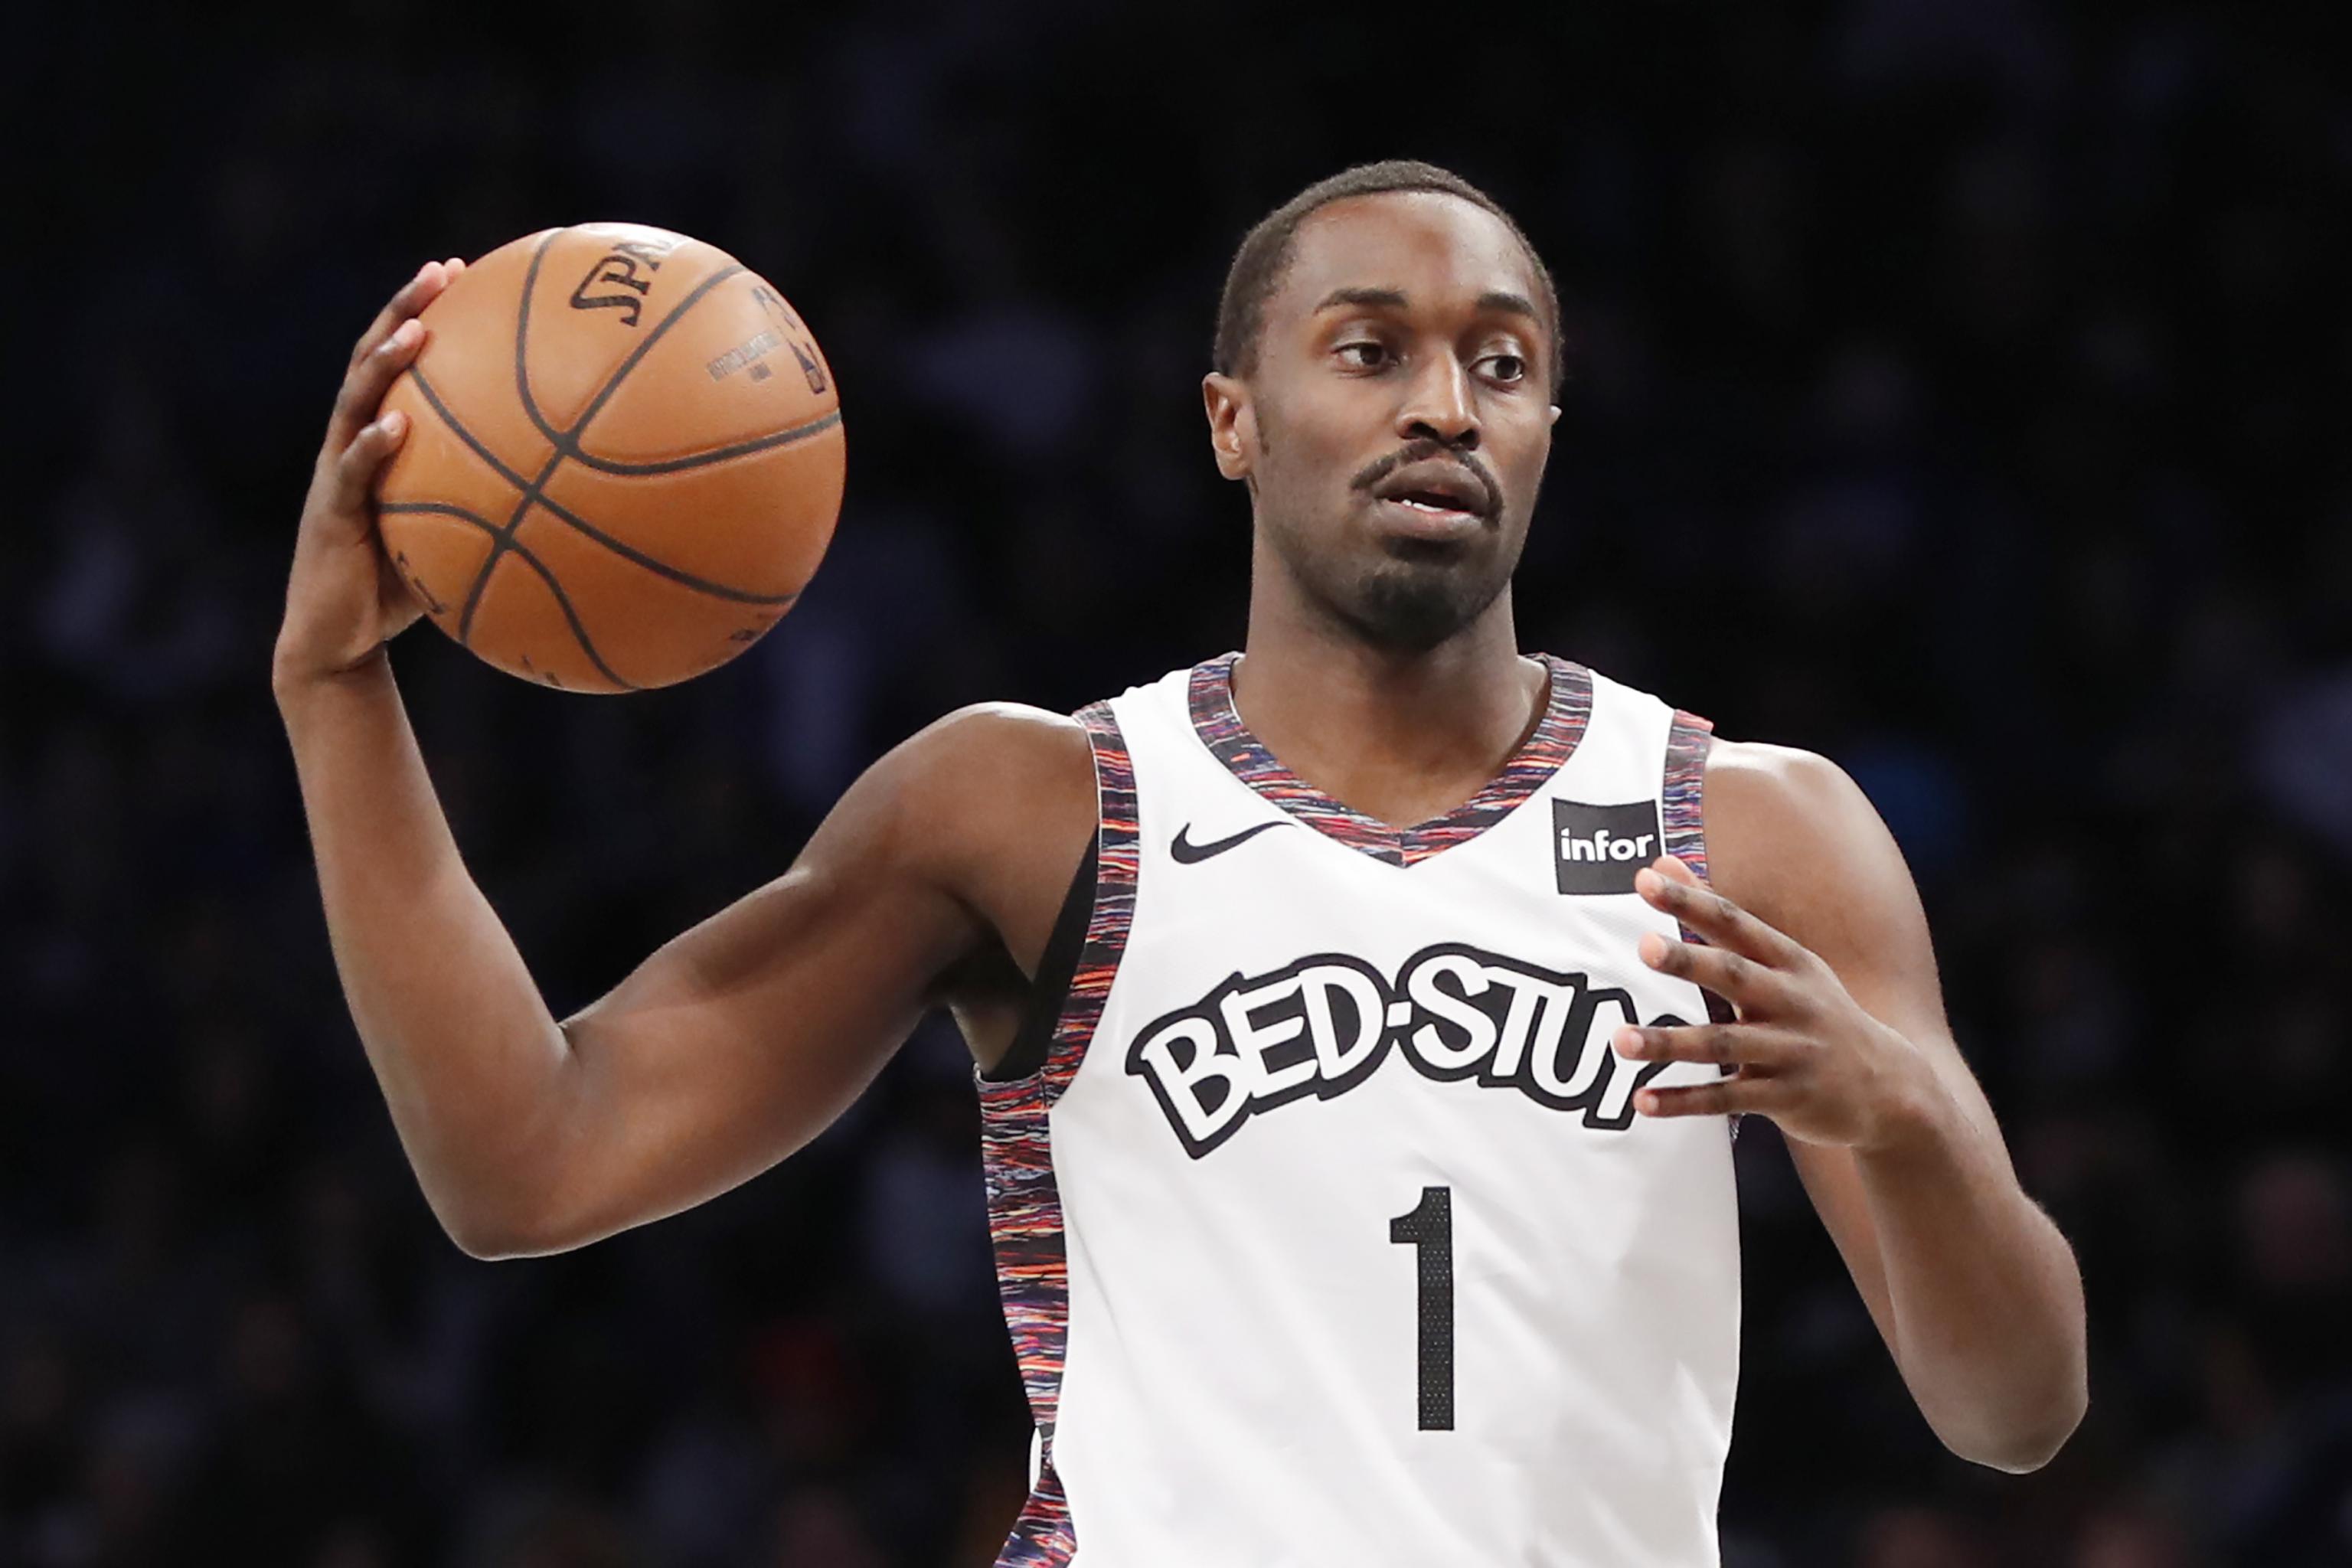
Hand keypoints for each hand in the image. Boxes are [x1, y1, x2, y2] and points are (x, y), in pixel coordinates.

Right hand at [272, 257, 465, 694]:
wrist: (339, 644)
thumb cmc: (399, 592)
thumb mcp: (454, 540)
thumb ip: (492, 509)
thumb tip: (574, 498)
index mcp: (377, 443)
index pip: (397, 364)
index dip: (421, 313)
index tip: (460, 271)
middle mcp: (350, 446)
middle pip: (371, 361)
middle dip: (404, 310)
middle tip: (440, 271)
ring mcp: (335, 477)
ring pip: (354, 403)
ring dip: (382, 363)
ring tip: (415, 330)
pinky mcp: (329, 515)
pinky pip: (353, 476)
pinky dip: (373, 448)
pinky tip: (395, 427)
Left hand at [1610, 855, 1942, 1150]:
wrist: (1890, 1087)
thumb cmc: (1817, 1013)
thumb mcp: (1786, 963)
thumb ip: (1721, 918)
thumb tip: (1662, 861)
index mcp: (1790, 963)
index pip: (1736, 923)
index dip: (1693, 900)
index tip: (1647, 879)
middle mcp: (1792, 1001)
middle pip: (1734, 976)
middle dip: (1690, 961)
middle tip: (1644, 946)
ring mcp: (1791, 1051)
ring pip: (1722, 1044)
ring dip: (1669, 1043)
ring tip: (1621, 1039)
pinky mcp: (1786, 1097)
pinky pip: (1727, 1099)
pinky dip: (1684, 1101)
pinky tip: (1642, 1101)